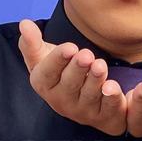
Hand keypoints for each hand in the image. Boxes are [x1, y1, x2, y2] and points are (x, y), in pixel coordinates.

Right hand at [17, 19, 127, 135]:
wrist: (83, 98)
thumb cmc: (60, 73)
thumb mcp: (42, 59)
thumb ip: (32, 43)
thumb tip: (24, 23)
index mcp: (45, 86)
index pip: (48, 74)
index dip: (58, 60)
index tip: (69, 47)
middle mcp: (63, 102)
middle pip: (70, 85)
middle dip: (78, 69)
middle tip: (86, 55)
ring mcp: (84, 112)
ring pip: (90, 96)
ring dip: (95, 81)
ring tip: (100, 65)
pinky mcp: (106, 116)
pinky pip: (110, 109)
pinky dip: (114, 99)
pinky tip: (117, 87)